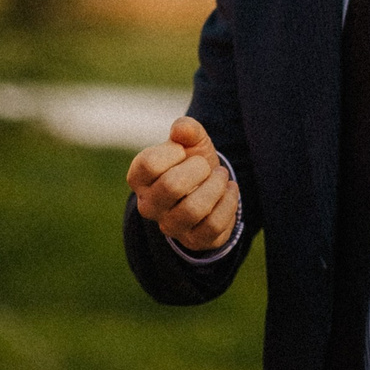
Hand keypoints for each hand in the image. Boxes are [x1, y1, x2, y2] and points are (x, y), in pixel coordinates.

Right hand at [127, 118, 236, 253]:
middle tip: (205, 165)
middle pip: (171, 186)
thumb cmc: (192, 161)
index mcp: (139, 178)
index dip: (173, 152)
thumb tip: (182, 128)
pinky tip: (230, 191)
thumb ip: (186, 129)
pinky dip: (228, 203)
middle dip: (199, 169)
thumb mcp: (190, 140)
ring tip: (221, 177)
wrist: (209, 188)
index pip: (149, 164)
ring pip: (194, 209)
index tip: (182, 151)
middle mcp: (148, 205)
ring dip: (216, 187)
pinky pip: (213, 224)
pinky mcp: (193, 240)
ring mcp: (170, 226)